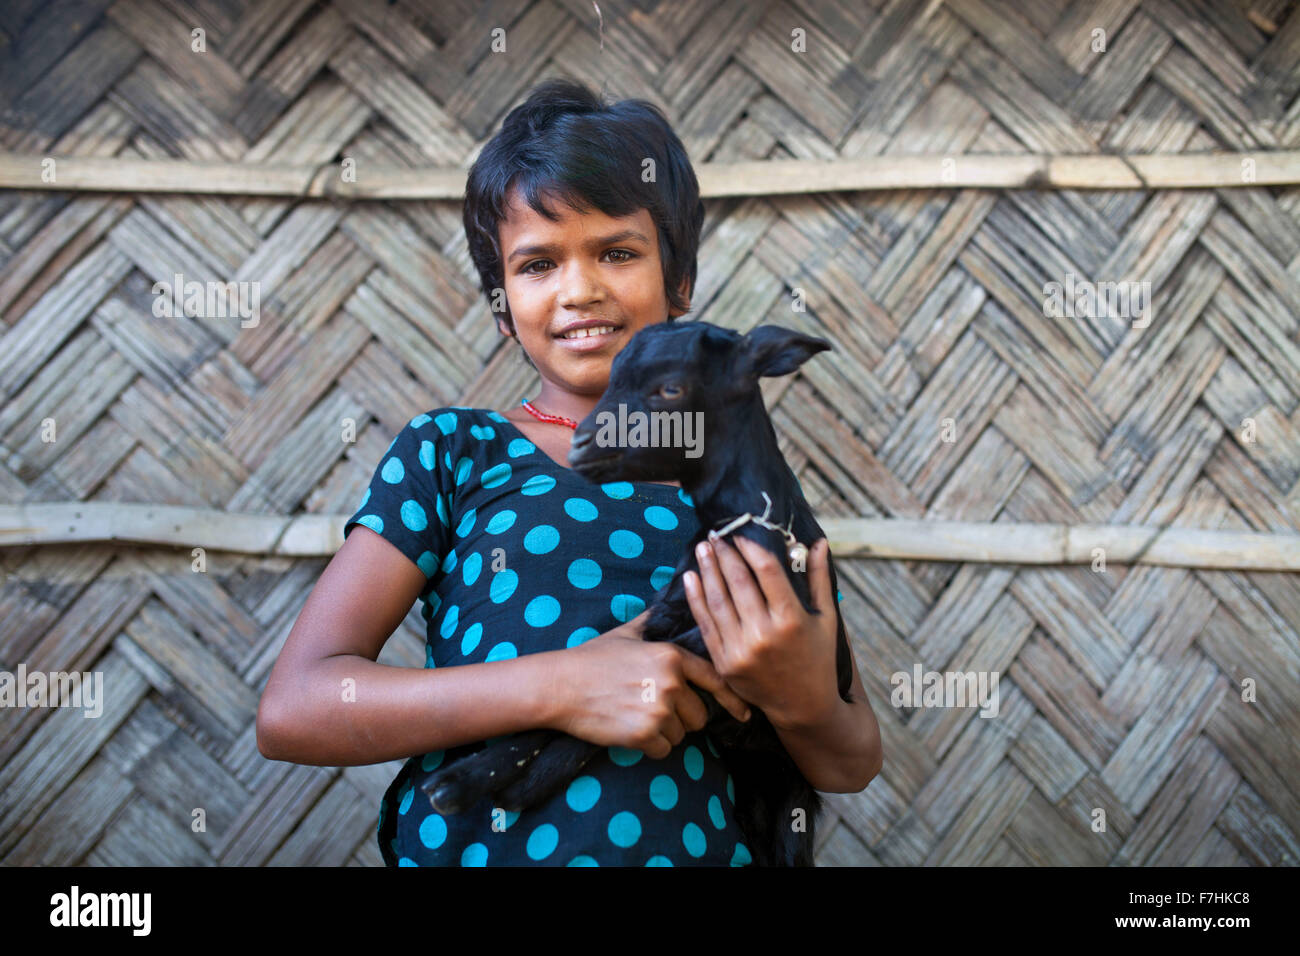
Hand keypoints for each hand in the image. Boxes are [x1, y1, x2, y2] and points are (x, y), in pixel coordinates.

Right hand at [547, 608, 752, 757]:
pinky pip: (664, 750)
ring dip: (666, 733)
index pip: (715, 680)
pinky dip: (651, 747)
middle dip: (683, 718)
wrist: (560, 685)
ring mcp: (658, 709)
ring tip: (639, 717)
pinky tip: (631, 731)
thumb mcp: (628, 633)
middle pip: (700, 715)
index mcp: (672, 656)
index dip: (733, 699)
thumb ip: (654, 622)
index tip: (745, 713)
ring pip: (682, 734)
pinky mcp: (643, 734)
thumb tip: (668, 601)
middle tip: (656, 710)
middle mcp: (671, 682)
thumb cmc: (593, 659)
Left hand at [683, 534, 839, 730]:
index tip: (740, 532)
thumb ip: (820, 579)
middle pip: (738, 582)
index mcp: (792, 619)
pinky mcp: (724, 663)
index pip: (766, 572)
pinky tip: (691, 578)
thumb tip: (817, 542)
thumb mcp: (827, 619)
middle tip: (715, 534)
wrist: (802, 706)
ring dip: (707, 570)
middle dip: (725, 554)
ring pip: (718, 600)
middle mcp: (764, 634)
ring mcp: (741, 650)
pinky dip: (696, 599)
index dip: (750, 547)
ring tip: (702, 548)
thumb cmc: (818, 658)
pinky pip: (706, 624)